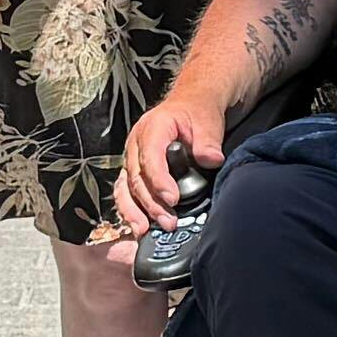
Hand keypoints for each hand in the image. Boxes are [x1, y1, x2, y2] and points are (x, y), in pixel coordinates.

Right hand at [109, 83, 233, 237]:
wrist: (192, 105)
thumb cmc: (198, 111)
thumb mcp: (208, 120)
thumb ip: (208, 140)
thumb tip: (211, 158)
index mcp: (152, 127)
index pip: (150, 156)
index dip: (159, 180)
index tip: (172, 199)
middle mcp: (136, 143)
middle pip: (136, 177)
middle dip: (150, 203)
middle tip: (168, 222)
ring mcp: (133, 158)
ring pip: (125, 188)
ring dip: (134, 211)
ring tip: (145, 231)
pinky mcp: (135, 171)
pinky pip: (126, 192)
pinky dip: (130, 210)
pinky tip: (138, 227)